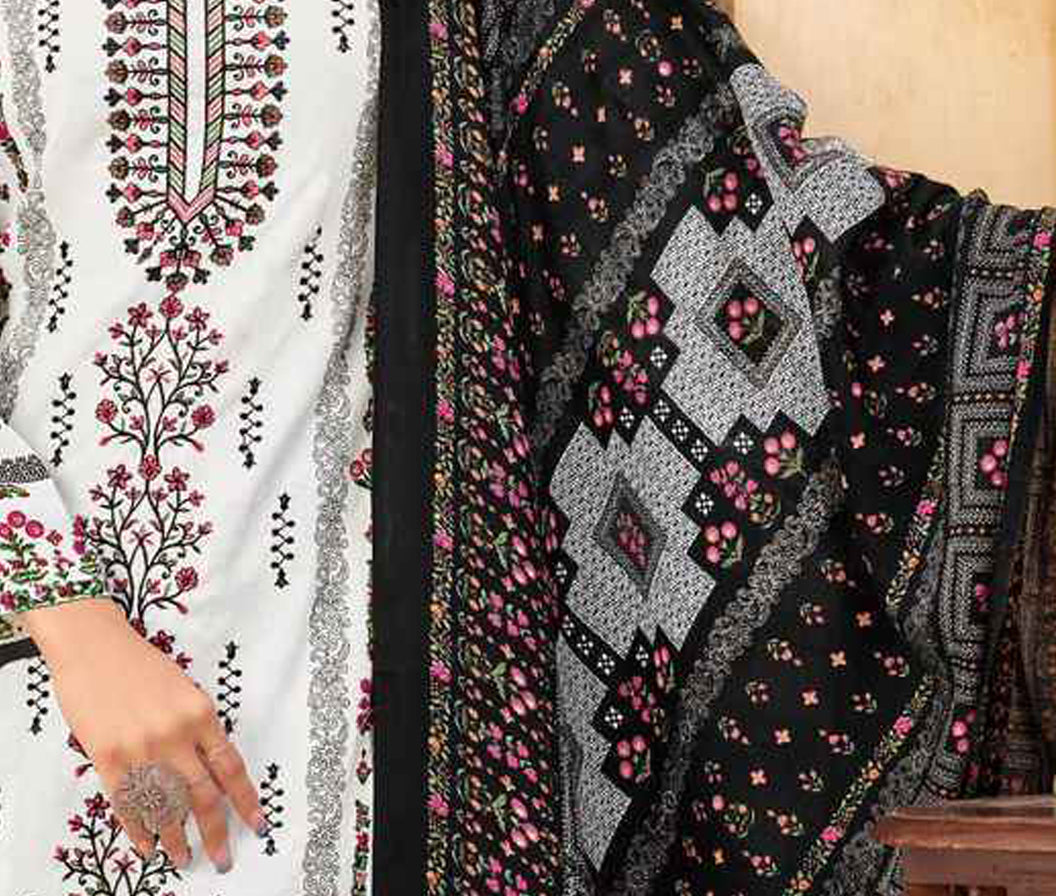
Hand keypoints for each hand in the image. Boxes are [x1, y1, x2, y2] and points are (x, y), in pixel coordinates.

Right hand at [23, 599, 265, 873]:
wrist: (95, 647)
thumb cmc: (142, 665)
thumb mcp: (184, 690)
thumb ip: (198, 728)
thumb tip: (210, 769)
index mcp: (202, 714)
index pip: (231, 766)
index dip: (247, 800)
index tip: (258, 825)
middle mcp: (176, 735)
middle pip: (204, 795)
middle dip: (217, 832)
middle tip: (223, 859)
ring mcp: (141, 749)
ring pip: (166, 807)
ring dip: (178, 838)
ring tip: (185, 858)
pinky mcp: (108, 758)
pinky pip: (129, 804)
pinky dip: (139, 830)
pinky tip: (148, 847)